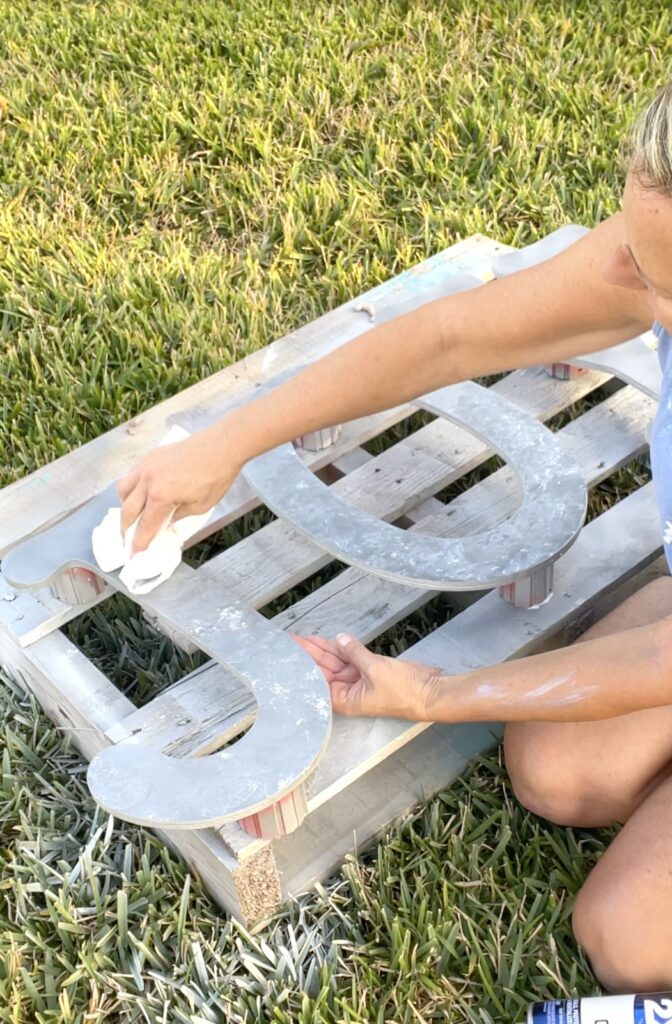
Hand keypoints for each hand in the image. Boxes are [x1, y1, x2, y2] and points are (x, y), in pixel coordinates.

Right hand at [117, 423, 241, 552]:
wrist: (222, 445)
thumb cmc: (216, 477)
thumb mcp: (200, 507)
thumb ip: (177, 517)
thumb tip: (165, 524)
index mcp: (161, 496)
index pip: (145, 525)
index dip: (139, 542)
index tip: (134, 554)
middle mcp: (148, 481)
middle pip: (127, 510)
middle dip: (125, 528)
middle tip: (127, 539)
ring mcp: (147, 466)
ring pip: (123, 490)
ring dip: (124, 506)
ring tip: (131, 516)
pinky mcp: (151, 456)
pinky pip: (132, 475)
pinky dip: (130, 488)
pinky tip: (138, 494)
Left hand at [292, 632, 439, 720]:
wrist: (428, 691)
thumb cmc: (402, 691)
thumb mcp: (375, 670)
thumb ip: (354, 653)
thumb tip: (339, 639)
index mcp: (344, 699)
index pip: (316, 681)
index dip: (303, 666)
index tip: (289, 655)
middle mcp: (347, 690)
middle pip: (323, 670)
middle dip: (308, 656)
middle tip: (290, 641)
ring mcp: (358, 679)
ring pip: (335, 662)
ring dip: (322, 650)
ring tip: (301, 637)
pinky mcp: (369, 669)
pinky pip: (350, 657)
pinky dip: (340, 648)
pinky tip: (326, 639)